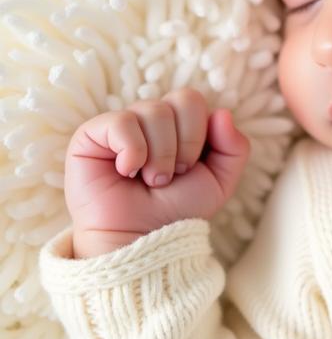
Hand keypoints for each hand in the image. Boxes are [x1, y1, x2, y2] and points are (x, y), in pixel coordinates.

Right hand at [64, 89, 250, 245]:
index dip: (199, 134)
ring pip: (153, 110)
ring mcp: (120, 126)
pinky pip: (120, 122)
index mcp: (178, 125)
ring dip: (160, 154)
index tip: (188, 168)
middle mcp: (149, 120)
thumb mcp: (220, 181)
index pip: (195, 101)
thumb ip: (235, 147)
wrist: (143, 240)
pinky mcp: (90, 136)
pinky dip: (133, 150)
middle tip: (171, 174)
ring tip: (151, 180)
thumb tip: (222, 112)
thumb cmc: (176, 211)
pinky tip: (126, 172)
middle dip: (185, 142)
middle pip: (182, 99)